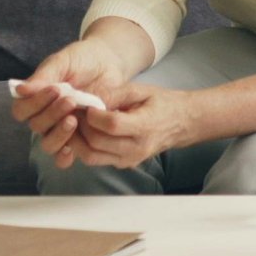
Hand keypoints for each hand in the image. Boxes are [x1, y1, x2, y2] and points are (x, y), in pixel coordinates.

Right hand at [13, 42, 129, 167]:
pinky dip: (65, 156)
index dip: (35, 104)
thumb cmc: (82, 59)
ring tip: (74, 119)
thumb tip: (19, 89)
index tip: (55, 89)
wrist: (109, 63)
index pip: (22, 110)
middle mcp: (45, 115)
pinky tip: (72, 148)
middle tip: (71, 101)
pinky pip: (63, 157)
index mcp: (35, 97)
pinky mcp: (78, 138)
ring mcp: (60, 128)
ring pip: (48, 144)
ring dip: (58, 134)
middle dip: (51, 115)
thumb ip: (44, 75)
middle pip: (36, 127)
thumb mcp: (63, 61)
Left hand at [71, 83, 186, 169]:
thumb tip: (88, 96)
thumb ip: (115, 93)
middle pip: (97, 143)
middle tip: (73, 111)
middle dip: (79, 126)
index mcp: (144, 127)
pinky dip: (84, 146)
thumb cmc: (162, 104)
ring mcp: (129, 160)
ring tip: (74, 122)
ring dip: (77, 139)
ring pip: (91, 156)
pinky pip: (96, 159)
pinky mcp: (123, 164)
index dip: (93, 114)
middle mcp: (136, 148)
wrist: (181, 123)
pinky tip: (83, 131)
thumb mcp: (141, 90)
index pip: (112, 125)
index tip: (85, 103)